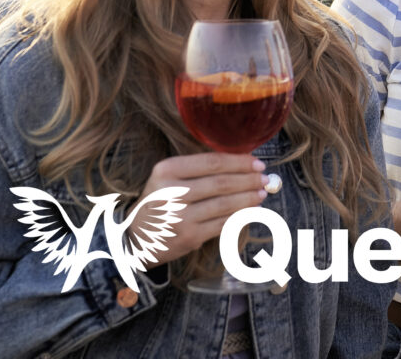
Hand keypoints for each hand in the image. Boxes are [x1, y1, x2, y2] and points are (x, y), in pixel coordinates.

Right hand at [131, 152, 268, 265]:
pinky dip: (240, 216)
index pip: (211, 162)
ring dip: (248, 198)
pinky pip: (222, 223)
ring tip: (261, 193)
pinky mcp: (189, 237)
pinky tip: (251, 210)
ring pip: (224, 204)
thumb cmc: (159, 201)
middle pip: (221, 183)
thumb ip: (197, 169)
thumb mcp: (167, 177)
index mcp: (167, 170)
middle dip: (248, 180)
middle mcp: (171, 192)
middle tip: (264, 178)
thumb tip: (241, 163)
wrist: (136, 237)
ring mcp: (180, 217)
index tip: (257, 163)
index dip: (239, 162)